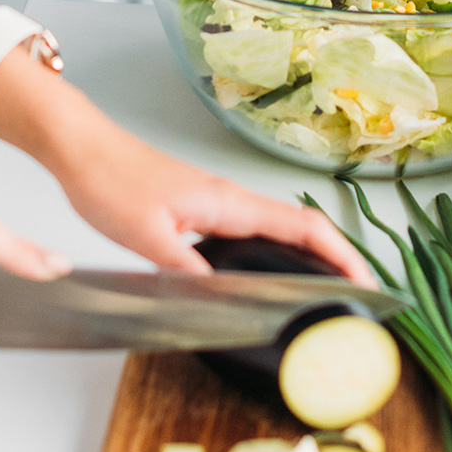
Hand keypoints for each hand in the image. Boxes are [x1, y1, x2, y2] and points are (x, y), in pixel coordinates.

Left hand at [48, 112, 374, 285]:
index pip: (304, 228)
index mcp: (229, 203)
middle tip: (356, 303)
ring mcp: (217, 202)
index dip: (343, 256)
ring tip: (324, 297)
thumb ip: (186, 272)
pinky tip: (264, 278)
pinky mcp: (200, 207)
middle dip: (337, 262)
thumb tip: (222, 303)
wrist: (82, 148)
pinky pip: (252, 232)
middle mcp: (231, 200)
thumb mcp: (146, 236)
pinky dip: (275, 254)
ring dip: (308, 258)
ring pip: (278, 231)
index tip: (368, 285)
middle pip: (301, 229)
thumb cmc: (110, 181)